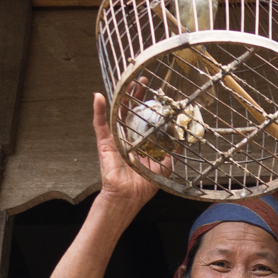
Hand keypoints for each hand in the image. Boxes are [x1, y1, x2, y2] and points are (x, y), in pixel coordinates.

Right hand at [91, 92, 160, 212]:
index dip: (150, 107)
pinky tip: (98, 96)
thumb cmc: (142, 186)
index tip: (157, 94)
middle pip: (130, 111)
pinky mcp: (104, 142)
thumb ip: (169, 156)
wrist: (128, 197)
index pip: (144, 119)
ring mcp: (115, 138)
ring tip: (124, 82)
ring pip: (116, 113)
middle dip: (136, 95)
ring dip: (120, 97)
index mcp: (140, 142)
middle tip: (142, 81)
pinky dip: (98, 110)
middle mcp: (127, 138)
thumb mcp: (162, 168)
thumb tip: (179, 144)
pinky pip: (99, 124)